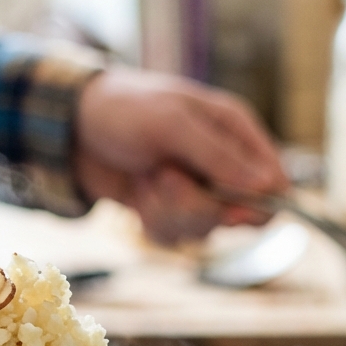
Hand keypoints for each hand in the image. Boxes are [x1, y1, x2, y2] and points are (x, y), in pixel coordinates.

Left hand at [75, 68, 288, 244]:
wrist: (70, 127)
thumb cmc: (124, 109)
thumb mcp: (171, 123)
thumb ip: (217, 155)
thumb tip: (267, 186)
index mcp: (235, 131)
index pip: (275, 181)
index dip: (258, 204)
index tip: (230, 211)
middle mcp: (221, 164)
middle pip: (237, 215)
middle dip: (194, 204)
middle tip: (163, 176)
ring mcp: (195, 190)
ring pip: (202, 229)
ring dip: (166, 209)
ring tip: (144, 176)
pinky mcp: (168, 210)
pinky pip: (173, 236)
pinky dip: (150, 220)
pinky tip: (136, 192)